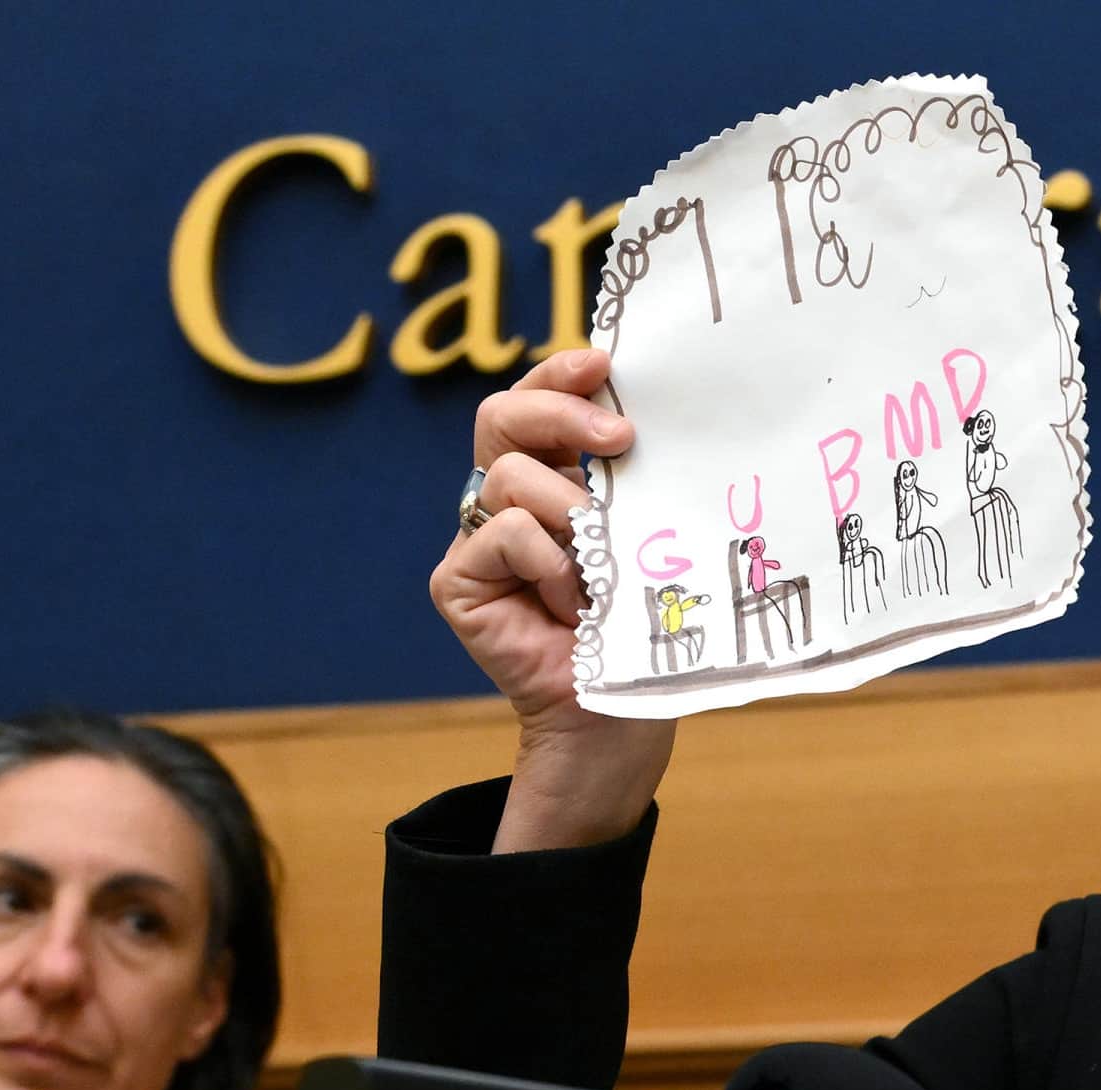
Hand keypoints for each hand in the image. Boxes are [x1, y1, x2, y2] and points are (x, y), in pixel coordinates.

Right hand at [431, 348, 674, 848]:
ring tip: (600, 572)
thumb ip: (628, 479)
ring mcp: (474, 542)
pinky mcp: (456, 582)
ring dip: (573, 519)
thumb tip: (641, 415)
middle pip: (501, 418)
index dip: (558, 375)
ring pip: (512, 478)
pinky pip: (505, 534)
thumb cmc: (641, 625)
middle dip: (560, 415)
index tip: (605, 363)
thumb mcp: (644, 535)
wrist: (618, 715)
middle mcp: (503, 502)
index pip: (536, 403)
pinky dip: (549, 564)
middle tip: (620, 439)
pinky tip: (570, 606)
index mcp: (549, 479)